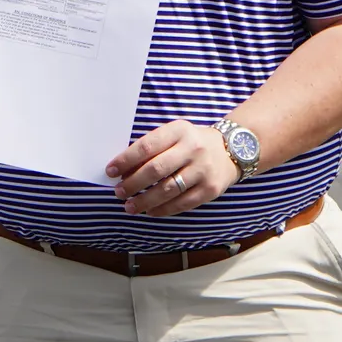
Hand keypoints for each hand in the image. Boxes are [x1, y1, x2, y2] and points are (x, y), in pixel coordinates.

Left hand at [105, 120, 238, 215]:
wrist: (232, 150)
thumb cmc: (191, 143)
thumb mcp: (174, 135)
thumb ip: (151, 148)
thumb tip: (123, 170)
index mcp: (179, 131)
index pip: (147, 146)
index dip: (126, 160)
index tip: (110, 171)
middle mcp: (193, 149)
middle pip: (156, 170)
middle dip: (133, 183)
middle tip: (119, 192)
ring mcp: (203, 170)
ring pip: (168, 190)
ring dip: (144, 200)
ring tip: (130, 206)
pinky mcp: (210, 189)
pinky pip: (182, 203)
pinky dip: (163, 209)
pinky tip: (150, 211)